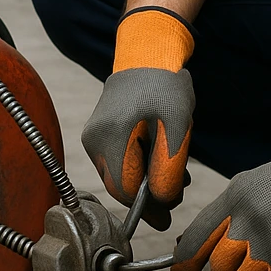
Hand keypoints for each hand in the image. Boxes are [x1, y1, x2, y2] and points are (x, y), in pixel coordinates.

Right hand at [82, 7, 195, 226]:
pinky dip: (139, 167)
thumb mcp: (177, 128)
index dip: (149, 207)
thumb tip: (163, 204)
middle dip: (149, 195)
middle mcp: (94, 141)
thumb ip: (168, 169)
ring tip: (178, 173)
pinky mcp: (97, 137)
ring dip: (147, 181)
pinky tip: (160, 159)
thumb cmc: (165, 88)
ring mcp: (92, 139)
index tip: (169, 214)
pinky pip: (117, 163)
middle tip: (179, 189)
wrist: (146, 55)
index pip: (125, 191)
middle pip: (120, 187)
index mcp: (111, 138)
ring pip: (119, 177)